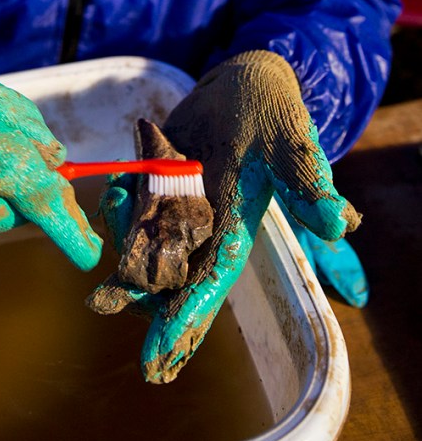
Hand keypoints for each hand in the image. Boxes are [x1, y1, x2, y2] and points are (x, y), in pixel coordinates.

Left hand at [89, 51, 360, 382]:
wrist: (245, 82)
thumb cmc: (273, 110)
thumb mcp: (290, 142)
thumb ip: (305, 179)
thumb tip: (340, 223)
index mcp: (236, 228)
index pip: (210, 284)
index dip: (185, 320)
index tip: (156, 359)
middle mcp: (205, 225)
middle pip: (167, 276)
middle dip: (136, 297)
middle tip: (100, 303)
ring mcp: (178, 205)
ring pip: (142, 244)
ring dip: (123, 241)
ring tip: (114, 205)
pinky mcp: (158, 181)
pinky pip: (132, 207)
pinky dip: (120, 206)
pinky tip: (115, 187)